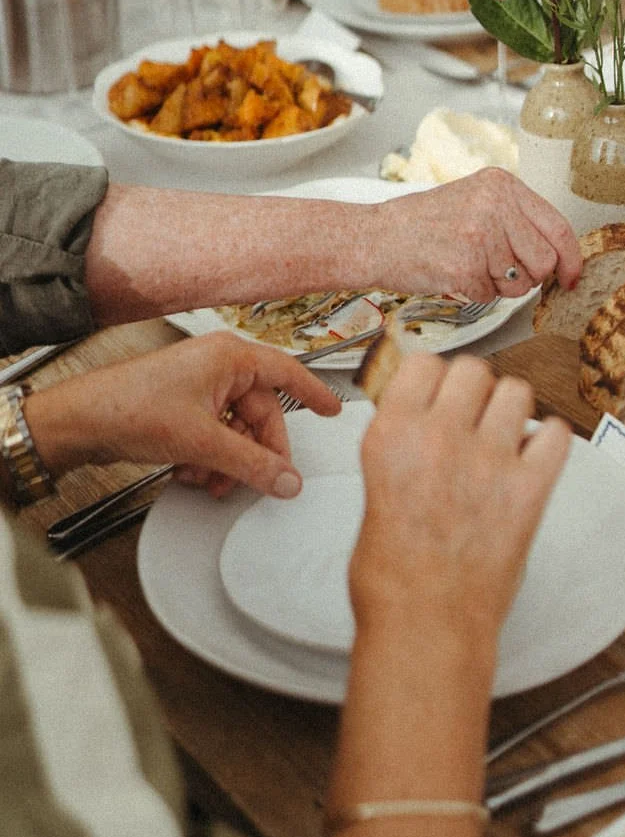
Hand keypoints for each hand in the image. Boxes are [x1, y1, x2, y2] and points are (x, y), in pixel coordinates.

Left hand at [25, 332, 340, 499]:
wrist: (79, 422)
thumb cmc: (128, 407)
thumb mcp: (203, 442)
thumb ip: (252, 464)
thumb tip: (286, 480)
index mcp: (229, 357)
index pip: (288, 373)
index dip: (315, 392)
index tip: (334, 409)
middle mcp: (217, 367)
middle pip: (262, 413)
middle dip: (257, 450)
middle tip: (263, 478)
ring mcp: (199, 388)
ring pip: (237, 430)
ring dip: (231, 460)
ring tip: (214, 479)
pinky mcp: (182, 408)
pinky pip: (215, 435)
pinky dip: (211, 458)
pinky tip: (194, 473)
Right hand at [352, 353, 570, 640]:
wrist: (426, 627)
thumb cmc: (393, 579)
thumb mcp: (374, 493)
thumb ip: (400, 451)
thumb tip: (419, 428)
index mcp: (392, 436)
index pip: (423, 364)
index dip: (435, 377)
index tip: (440, 388)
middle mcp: (439, 437)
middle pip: (474, 370)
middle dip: (476, 389)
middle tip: (475, 414)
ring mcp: (488, 460)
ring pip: (516, 392)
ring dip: (511, 409)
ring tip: (505, 435)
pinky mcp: (529, 488)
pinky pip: (554, 435)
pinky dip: (549, 442)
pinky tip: (535, 457)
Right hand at [370, 169, 582, 300]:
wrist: (375, 237)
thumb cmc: (422, 224)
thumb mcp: (474, 200)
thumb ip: (515, 218)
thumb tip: (558, 254)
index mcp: (502, 184)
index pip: (558, 227)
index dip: (571, 259)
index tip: (572, 276)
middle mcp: (495, 204)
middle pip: (544, 261)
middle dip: (528, 276)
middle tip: (497, 270)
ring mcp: (480, 235)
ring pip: (521, 283)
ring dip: (499, 286)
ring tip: (469, 266)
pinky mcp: (464, 265)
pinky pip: (492, 296)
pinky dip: (475, 294)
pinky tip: (453, 274)